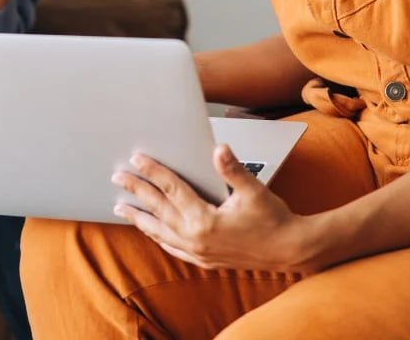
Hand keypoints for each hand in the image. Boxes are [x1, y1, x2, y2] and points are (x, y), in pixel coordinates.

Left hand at [112, 145, 316, 271]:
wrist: (292, 250)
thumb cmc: (274, 219)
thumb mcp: (254, 190)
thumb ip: (233, 169)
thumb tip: (218, 149)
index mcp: (205, 220)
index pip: (171, 190)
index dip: (153, 172)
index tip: (136, 159)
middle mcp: (197, 239)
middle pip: (159, 210)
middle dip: (136, 191)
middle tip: (117, 177)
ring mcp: (200, 253)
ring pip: (161, 232)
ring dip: (140, 218)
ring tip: (121, 207)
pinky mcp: (205, 260)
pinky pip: (173, 248)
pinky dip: (158, 237)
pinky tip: (152, 232)